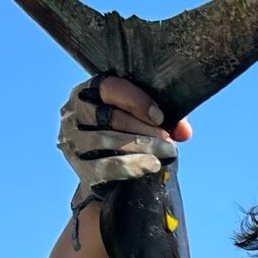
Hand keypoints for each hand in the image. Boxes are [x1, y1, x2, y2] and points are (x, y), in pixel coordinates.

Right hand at [57, 76, 193, 204]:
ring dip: (140, 147)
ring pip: (106, 140)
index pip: (110, 87)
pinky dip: (129, 166)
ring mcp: (73, 140)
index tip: (160, 117)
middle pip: (110, 116)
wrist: (105, 170)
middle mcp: (75, 112)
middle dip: (143, 128)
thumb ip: (160, 118)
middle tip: (168, 140)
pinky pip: (103, 166)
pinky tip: (151, 166)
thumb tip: (184, 132)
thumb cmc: (125, 134)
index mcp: (89, 91)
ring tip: (165, 153)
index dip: (137, 101)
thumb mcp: (138, 117)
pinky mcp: (78, 167)